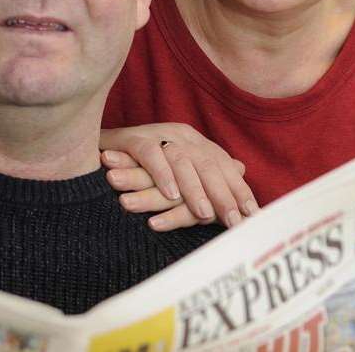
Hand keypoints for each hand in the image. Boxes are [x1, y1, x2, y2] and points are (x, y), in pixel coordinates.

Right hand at [100, 123, 258, 230]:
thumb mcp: (178, 167)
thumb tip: (242, 170)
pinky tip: (170, 195)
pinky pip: (151, 156)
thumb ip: (207, 168)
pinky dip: (162, 175)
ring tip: (205, 214)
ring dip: (194, 189)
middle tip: (234, 221)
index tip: (252, 217)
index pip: (221, 165)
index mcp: (193, 140)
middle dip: (223, 194)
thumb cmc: (141, 165)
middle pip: (208, 164)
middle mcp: (179, 134)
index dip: (238, 190)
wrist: (102, 148)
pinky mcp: (133, 139)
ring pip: (182, 161)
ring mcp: (156, 135)